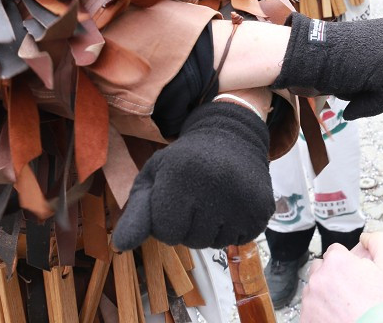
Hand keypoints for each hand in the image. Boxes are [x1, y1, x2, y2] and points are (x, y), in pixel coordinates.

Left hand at [112, 102, 273, 250]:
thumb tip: (120, 246)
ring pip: (214, 243)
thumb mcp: (156, 175)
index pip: (165, 232)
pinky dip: (233, 228)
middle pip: (190, 240)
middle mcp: (214, 185)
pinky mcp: (261, 208)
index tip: (175, 198)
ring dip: (210, 229)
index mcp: (181, 173)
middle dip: (189, 226)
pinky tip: (232, 205)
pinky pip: (238, 240)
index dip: (167, 220)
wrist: (233, 137)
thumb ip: (137, 211)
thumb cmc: (186, 160)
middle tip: (197, 198)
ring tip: (214, 200)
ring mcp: (242, 198)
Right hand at [271, 14, 382, 119]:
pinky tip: (349, 108)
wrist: (306, 54)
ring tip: (348, 93)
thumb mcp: (362, 63)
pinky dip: (368, 108)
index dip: (379, 84)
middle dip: (378, 92)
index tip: (357, 84)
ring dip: (372, 101)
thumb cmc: (329, 59)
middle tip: (351, 89)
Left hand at [302, 234, 382, 321]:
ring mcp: (309, 301)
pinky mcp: (305, 319)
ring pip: (314, 289)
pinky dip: (320, 311)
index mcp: (336, 261)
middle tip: (351, 290)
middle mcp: (318, 279)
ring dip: (325, 293)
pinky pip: (310, 309)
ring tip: (345, 305)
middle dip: (333, 275)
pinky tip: (337, 316)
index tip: (357, 276)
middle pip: (321, 268)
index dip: (348, 262)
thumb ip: (379, 241)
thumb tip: (365, 236)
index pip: (335, 251)